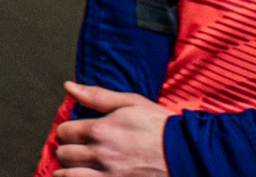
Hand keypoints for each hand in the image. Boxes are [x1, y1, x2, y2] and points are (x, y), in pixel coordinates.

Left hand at [53, 83, 169, 175]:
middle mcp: (101, 155)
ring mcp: (109, 176)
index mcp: (101, 130)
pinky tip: (85, 176)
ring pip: (68, 174)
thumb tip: (68, 86)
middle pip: (64, 154)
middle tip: (79, 150)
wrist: (192, 155)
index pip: (64, 132)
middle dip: (69, 150)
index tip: (76, 134)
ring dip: (70, 169)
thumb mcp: (132, 103)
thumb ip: (97, 96)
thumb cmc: (163, 127)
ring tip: (79, 166)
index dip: (69, 132)